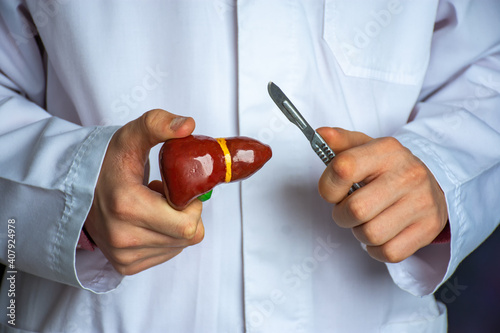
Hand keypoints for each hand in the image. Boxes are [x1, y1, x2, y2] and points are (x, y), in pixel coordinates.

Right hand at [84, 109, 203, 274]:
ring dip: (175, 225)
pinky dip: (166, 237)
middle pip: (187, 237)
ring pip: (179, 247)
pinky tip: (148, 220)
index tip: (177, 188)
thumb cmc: (108, 162)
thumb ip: (159, 124)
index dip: (192, 204)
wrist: (76, 187)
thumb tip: (188, 125)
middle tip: (167, 196)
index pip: (188, 224)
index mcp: (128, 206)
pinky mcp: (125, 265)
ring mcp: (123, 255)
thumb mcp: (132, 136)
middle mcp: (123, 236)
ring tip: (153, 206)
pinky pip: (167, 255)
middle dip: (186, 214)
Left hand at [317, 127, 447, 262]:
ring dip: (360, 233)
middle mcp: (407, 175)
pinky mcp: (429, 227)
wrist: (434, 184)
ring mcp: (421, 202)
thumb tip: (319, 134)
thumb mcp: (366, 148)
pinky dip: (377, 249)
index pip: (343, 169)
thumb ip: (340, 142)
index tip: (333, 191)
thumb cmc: (389, 169)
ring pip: (371, 234)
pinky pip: (389, 252)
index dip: (329, 187)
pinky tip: (382, 233)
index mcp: (386, 151)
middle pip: (355, 210)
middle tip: (349, 210)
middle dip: (342, 215)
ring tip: (367, 220)